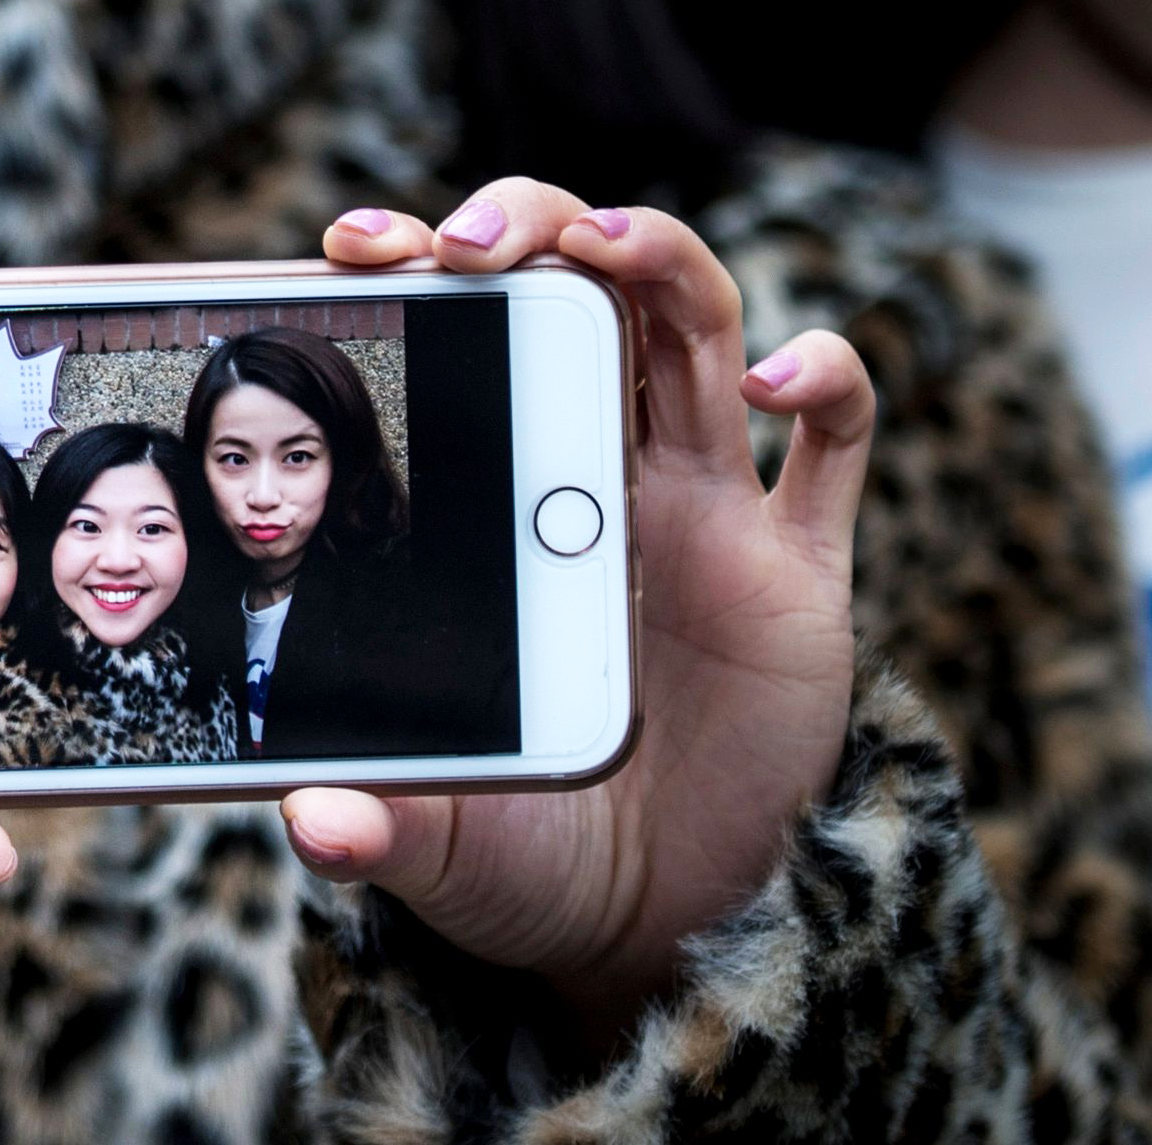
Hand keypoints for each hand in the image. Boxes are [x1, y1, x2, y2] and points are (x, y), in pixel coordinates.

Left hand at [290, 178, 872, 1046]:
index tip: (355, 248)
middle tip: (463, 243)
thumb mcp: (439, 840)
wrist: (656, 928)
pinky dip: (824, 378)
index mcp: (506, 500)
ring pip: (698, 322)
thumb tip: (313, 825)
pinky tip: (776, 380)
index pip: (470, 336)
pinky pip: (838, 443)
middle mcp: (610, 473)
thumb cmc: (527, 850)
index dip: (424, 264)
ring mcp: (713, 510)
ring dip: (659, 252)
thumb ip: (380, 827)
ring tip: (606, 238)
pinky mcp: (802, 572)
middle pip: (585, 285)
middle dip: (530, 223)